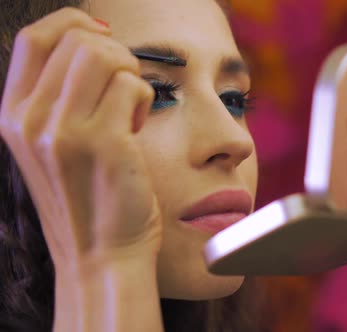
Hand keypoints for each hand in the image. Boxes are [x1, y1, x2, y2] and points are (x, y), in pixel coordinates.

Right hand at [0, 8, 160, 272]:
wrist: (100, 255)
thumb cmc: (86, 197)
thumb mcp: (51, 145)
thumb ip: (58, 96)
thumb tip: (93, 39)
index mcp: (13, 115)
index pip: (35, 36)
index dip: (73, 22)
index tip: (103, 35)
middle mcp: (31, 119)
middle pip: (78, 39)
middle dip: (114, 53)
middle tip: (124, 89)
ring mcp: (65, 131)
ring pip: (106, 55)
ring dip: (130, 74)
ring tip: (130, 110)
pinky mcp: (105, 143)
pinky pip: (134, 86)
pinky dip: (145, 100)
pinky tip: (139, 128)